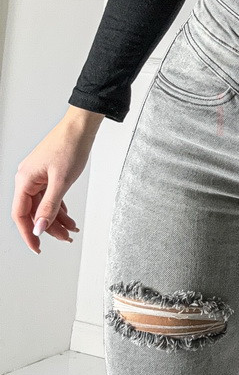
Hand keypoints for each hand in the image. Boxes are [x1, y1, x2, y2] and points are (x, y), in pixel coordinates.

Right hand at [12, 110, 102, 253]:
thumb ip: (50, 206)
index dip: (28, 233)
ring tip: (71, 230)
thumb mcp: (62, 181)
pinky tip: (69, 217)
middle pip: (34, 211)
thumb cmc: (70, 146)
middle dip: (49, 227)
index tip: (37, 247)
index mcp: (25, 179)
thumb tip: (40, 227)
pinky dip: (60, 207)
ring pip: (43, 205)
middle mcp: (28, 178)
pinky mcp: (48, 174)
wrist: (81, 127)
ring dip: (57, 219)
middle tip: (64, 239)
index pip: (21, 214)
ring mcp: (38, 176)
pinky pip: (50, 196)